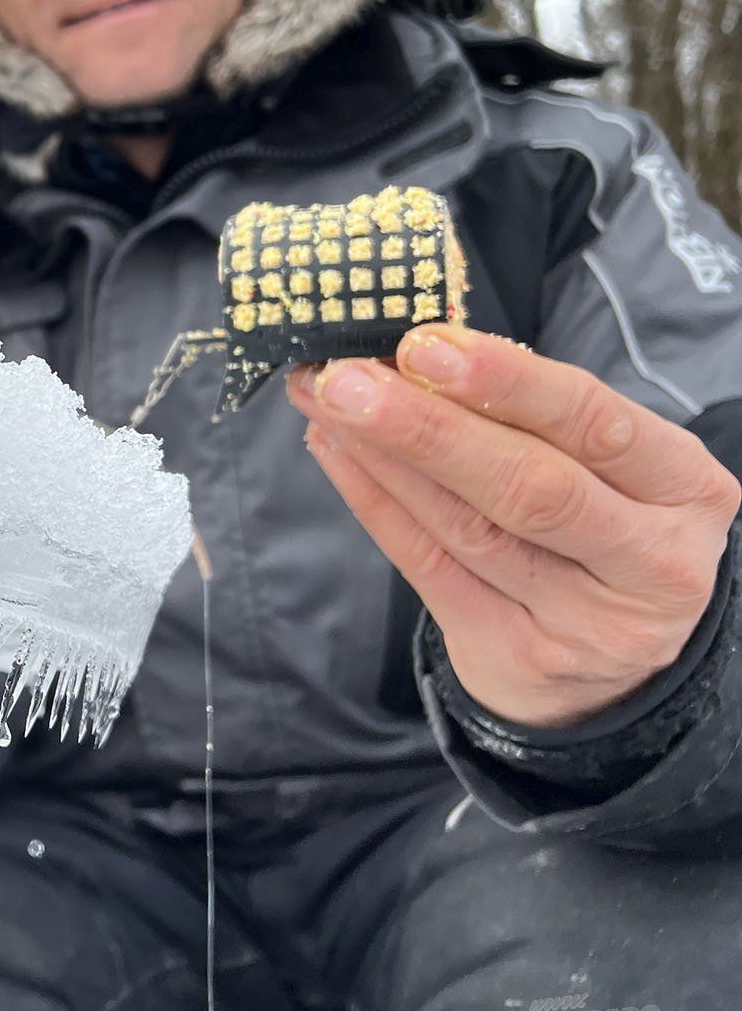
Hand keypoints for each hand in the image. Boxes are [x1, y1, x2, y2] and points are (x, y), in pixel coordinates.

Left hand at [286, 323, 740, 729]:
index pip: (596, 426)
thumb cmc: (602, 524)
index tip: (424, 345)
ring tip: (324, 398)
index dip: (507, 384)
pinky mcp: (513, 653)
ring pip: (465, 527)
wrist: (607, 665)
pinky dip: (373, 500)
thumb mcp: (607, 467)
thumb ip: (534, 415)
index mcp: (686, 490)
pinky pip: (427, 566)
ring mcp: (583, 622)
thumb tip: (419, 349)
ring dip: (381, 454)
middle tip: (347, 375)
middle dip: (426, 426)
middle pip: (528, 488)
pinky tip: (334, 449)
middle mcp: (649, 562)